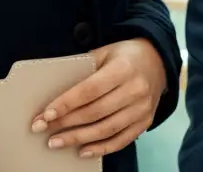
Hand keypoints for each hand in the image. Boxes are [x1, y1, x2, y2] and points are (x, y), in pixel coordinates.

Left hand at [31, 39, 166, 158]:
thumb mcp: (107, 51)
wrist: (158, 60)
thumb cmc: (126, 55)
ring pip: (106, 129)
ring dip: (78, 139)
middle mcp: (135, 89)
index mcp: (123, 68)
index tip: (46, 114)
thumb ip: (86, 66)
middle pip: (95, 112)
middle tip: (43, 130)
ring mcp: (142, 108)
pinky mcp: (145, 122)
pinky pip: (121, 140)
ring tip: (56, 143)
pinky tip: (82, 151)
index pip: (90, 90)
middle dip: (66, 123)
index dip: (66, 103)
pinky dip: (100, 148)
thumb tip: (56, 85)